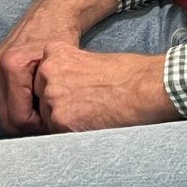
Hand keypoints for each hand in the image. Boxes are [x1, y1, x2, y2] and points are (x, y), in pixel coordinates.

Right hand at [0, 0, 108, 134]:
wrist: (54, 10)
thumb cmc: (63, 37)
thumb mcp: (63, 70)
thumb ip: (54, 101)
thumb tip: (53, 130)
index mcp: (11, 66)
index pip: (17, 119)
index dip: (38, 128)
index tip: (55, 123)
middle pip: (6, 119)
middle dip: (29, 126)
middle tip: (50, 120)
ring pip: (3, 111)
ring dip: (23, 116)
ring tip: (45, 108)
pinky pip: (3, 98)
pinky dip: (19, 104)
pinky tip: (36, 98)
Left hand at [31, 41, 177, 133]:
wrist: (145, 88)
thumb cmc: (126, 74)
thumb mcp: (87, 60)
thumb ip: (68, 72)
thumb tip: (62, 91)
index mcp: (53, 52)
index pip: (42, 78)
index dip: (59, 90)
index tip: (75, 95)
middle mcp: (47, 73)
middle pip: (42, 99)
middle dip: (59, 107)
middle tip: (85, 108)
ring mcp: (52, 97)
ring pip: (48, 118)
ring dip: (66, 122)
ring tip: (93, 117)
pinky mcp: (61, 120)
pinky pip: (59, 133)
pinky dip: (74, 133)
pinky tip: (93, 125)